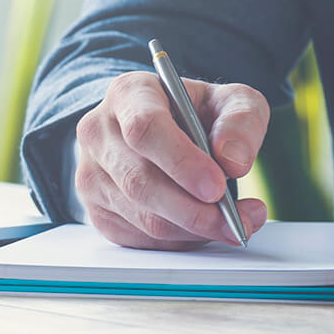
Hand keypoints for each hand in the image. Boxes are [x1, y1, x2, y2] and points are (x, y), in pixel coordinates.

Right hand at [74, 71, 268, 248]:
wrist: (162, 130)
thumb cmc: (193, 112)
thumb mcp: (230, 100)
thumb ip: (241, 120)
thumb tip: (233, 161)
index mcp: (128, 94)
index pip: (144, 129)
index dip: (181, 162)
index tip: (217, 186)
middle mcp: (99, 133)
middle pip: (140, 182)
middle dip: (194, 210)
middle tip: (237, 219)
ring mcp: (91, 175)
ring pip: (142, 217)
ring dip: (193, 229)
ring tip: (235, 223)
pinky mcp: (97, 210)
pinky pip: (140, 237)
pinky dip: (180, 240)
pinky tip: (204, 227)